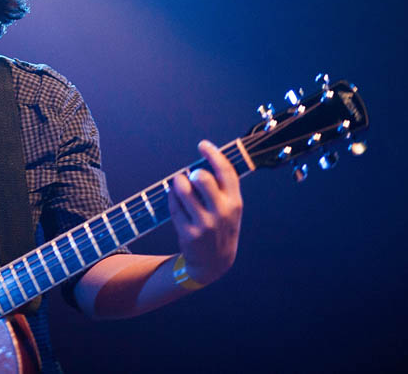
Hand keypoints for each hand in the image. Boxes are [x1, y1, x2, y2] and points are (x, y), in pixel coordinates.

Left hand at [168, 139, 242, 285]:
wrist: (214, 262)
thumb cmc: (220, 226)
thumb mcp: (230, 208)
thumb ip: (221, 187)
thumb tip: (205, 159)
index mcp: (235, 203)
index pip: (226, 172)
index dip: (213, 154)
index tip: (202, 145)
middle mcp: (222, 213)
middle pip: (203, 179)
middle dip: (194, 172)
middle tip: (192, 174)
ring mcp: (205, 224)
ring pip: (183, 190)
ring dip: (178, 182)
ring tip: (180, 183)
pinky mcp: (188, 233)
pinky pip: (174, 206)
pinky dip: (172, 198)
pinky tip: (175, 198)